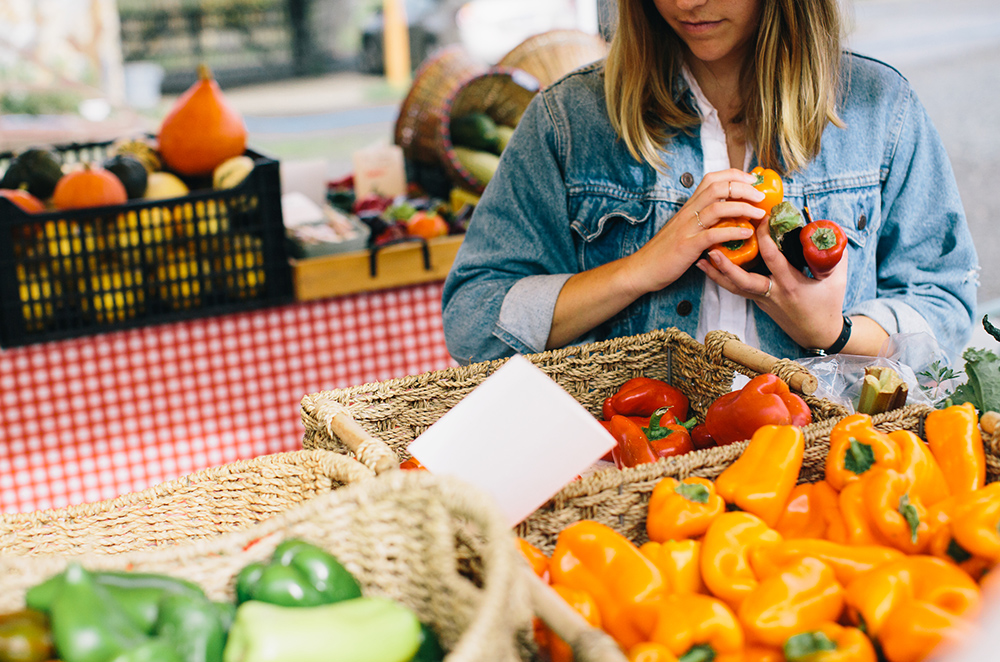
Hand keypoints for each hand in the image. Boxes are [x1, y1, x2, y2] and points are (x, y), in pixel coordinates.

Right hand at [621, 169, 766, 296]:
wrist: (642, 268)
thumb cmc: (664, 251)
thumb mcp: (683, 228)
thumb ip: (701, 219)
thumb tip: (724, 214)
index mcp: (688, 207)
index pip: (712, 179)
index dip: (734, 175)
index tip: (753, 180)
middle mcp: (688, 213)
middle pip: (718, 187)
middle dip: (744, 188)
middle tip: (762, 195)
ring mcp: (687, 228)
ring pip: (718, 208)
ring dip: (743, 207)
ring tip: (759, 213)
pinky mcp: (688, 246)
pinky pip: (714, 235)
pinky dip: (733, 232)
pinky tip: (747, 234)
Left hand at [696, 218, 848, 349]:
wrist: (819, 334)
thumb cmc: (828, 305)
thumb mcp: (836, 279)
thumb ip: (835, 253)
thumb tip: (828, 228)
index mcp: (791, 285)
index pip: (773, 259)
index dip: (765, 238)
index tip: (760, 218)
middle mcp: (772, 293)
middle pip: (743, 281)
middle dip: (727, 266)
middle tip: (712, 249)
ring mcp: (762, 300)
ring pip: (734, 287)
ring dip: (716, 273)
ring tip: (700, 258)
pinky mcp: (757, 302)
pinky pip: (736, 290)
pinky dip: (722, 279)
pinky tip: (708, 268)